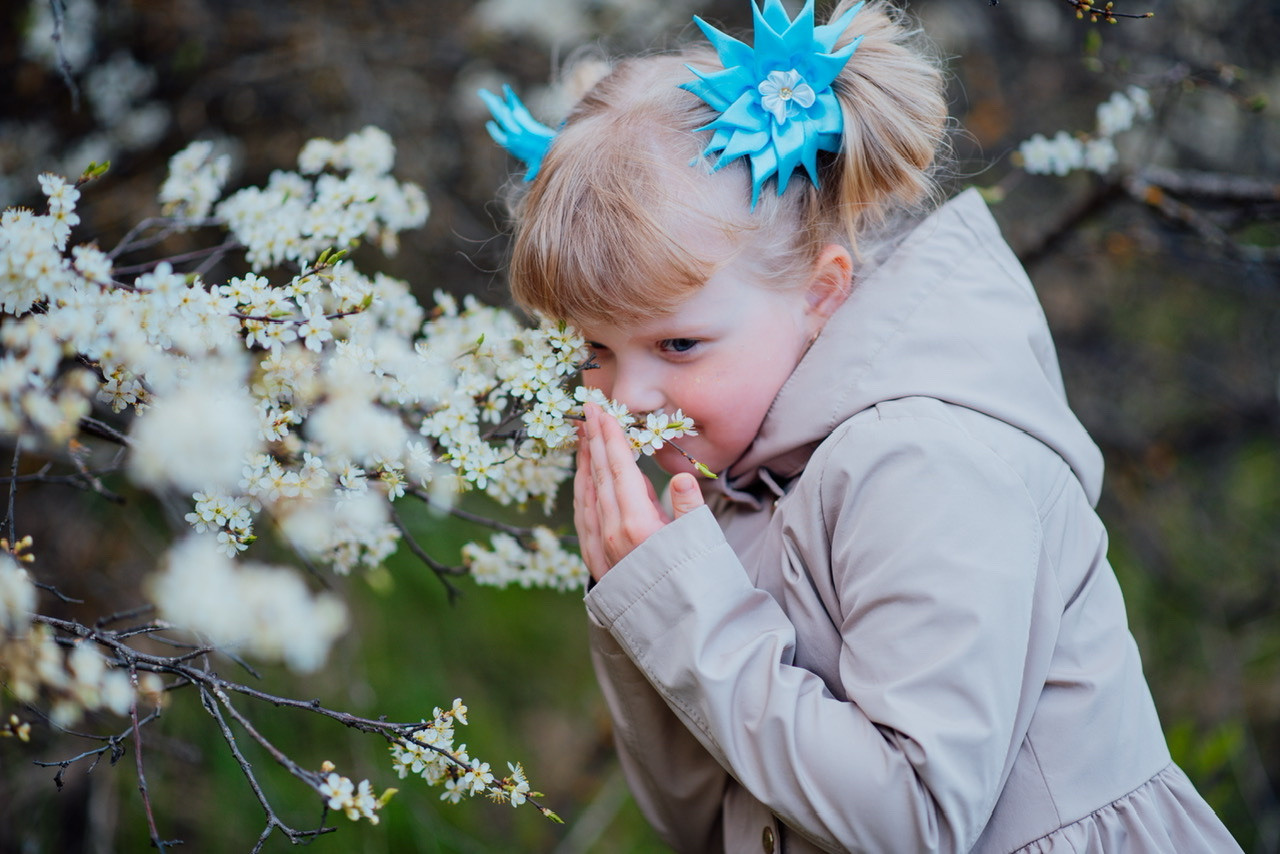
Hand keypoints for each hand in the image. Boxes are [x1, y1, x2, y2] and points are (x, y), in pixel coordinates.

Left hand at [575, 402, 704, 581]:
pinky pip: (583, 520)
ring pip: (586, 497)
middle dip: (594, 441)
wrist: (686, 641)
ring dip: (584, 464)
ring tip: (584, 438)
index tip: (601, 410)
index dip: (610, 437)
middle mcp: (612, 536)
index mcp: (637, 525)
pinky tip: (583, 483)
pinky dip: (582, 494)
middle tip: (587, 411)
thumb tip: (680, 477)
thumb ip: (689, 508)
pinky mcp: (598, 565)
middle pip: (598, 477)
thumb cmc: (702, 589)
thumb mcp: (702, 544)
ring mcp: (601, 552)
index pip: (619, 469)